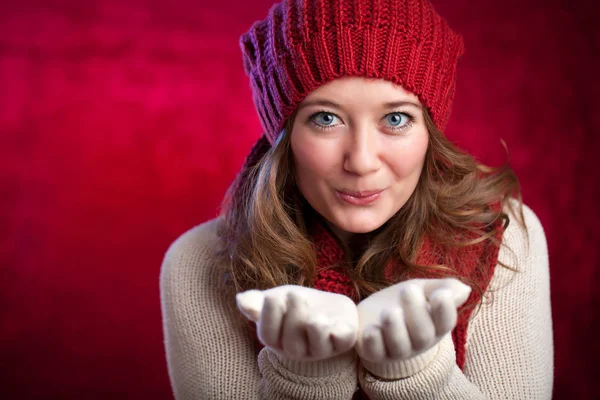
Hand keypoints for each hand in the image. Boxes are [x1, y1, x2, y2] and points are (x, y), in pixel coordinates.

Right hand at [236, 285, 358, 360]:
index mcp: (279, 339)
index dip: (268, 318)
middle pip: (291, 344)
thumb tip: (239, 299)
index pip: (268, 336)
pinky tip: (331, 319)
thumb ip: (258, 301)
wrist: (329, 307)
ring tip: (314, 314)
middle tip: (294, 295)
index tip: (272, 297)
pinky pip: (342, 342)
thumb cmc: (298, 305)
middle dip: (292, 318)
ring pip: (317, 347)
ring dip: (314, 330)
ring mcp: (322, 347)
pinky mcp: (344, 340)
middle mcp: (299, 349)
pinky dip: (338, 333)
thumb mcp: (277, 299)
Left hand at [356, 278, 470, 363]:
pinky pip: (374, 352)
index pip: (445, 322)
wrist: (374, 314)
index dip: (445, 311)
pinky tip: (371, 329)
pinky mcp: (373, 351)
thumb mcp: (423, 289)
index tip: (441, 294)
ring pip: (399, 346)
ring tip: (389, 311)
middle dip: (416, 313)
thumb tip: (465, 290)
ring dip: (395, 329)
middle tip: (408, 290)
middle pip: (422, 335)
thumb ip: (443, 288)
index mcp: (434, 325)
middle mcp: (417, 342)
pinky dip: (373, 342)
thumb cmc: (404, 300)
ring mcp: (395, 349)